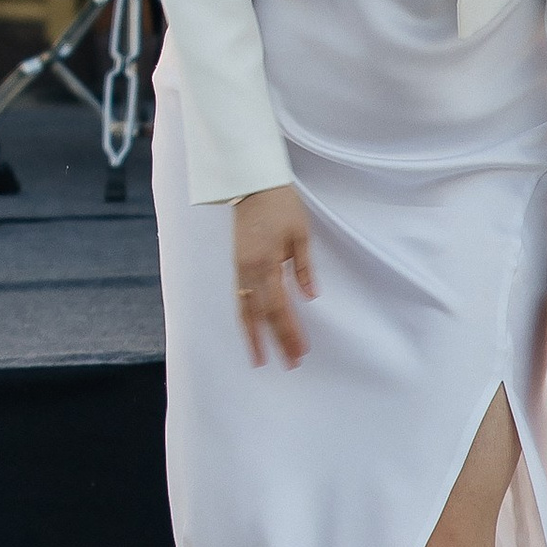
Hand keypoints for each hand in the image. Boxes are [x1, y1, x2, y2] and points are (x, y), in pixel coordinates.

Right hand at [231, 183, 314, 367]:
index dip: (289, 332)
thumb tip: (310, 297)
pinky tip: (250, 329)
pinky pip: (239, 298)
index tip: (300, 352)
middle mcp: (249, 270)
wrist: (250, 183)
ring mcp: (239, 268)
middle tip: (289, 364)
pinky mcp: (236, 264)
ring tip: (260, 358)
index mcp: (266, 263)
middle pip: (261, 315)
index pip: (279, 307)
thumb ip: (303, 267)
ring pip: (244, 310)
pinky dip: (244, 318)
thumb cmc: (280, 204)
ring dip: (253, 336)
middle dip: (275, 341)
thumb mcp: (300, 233)